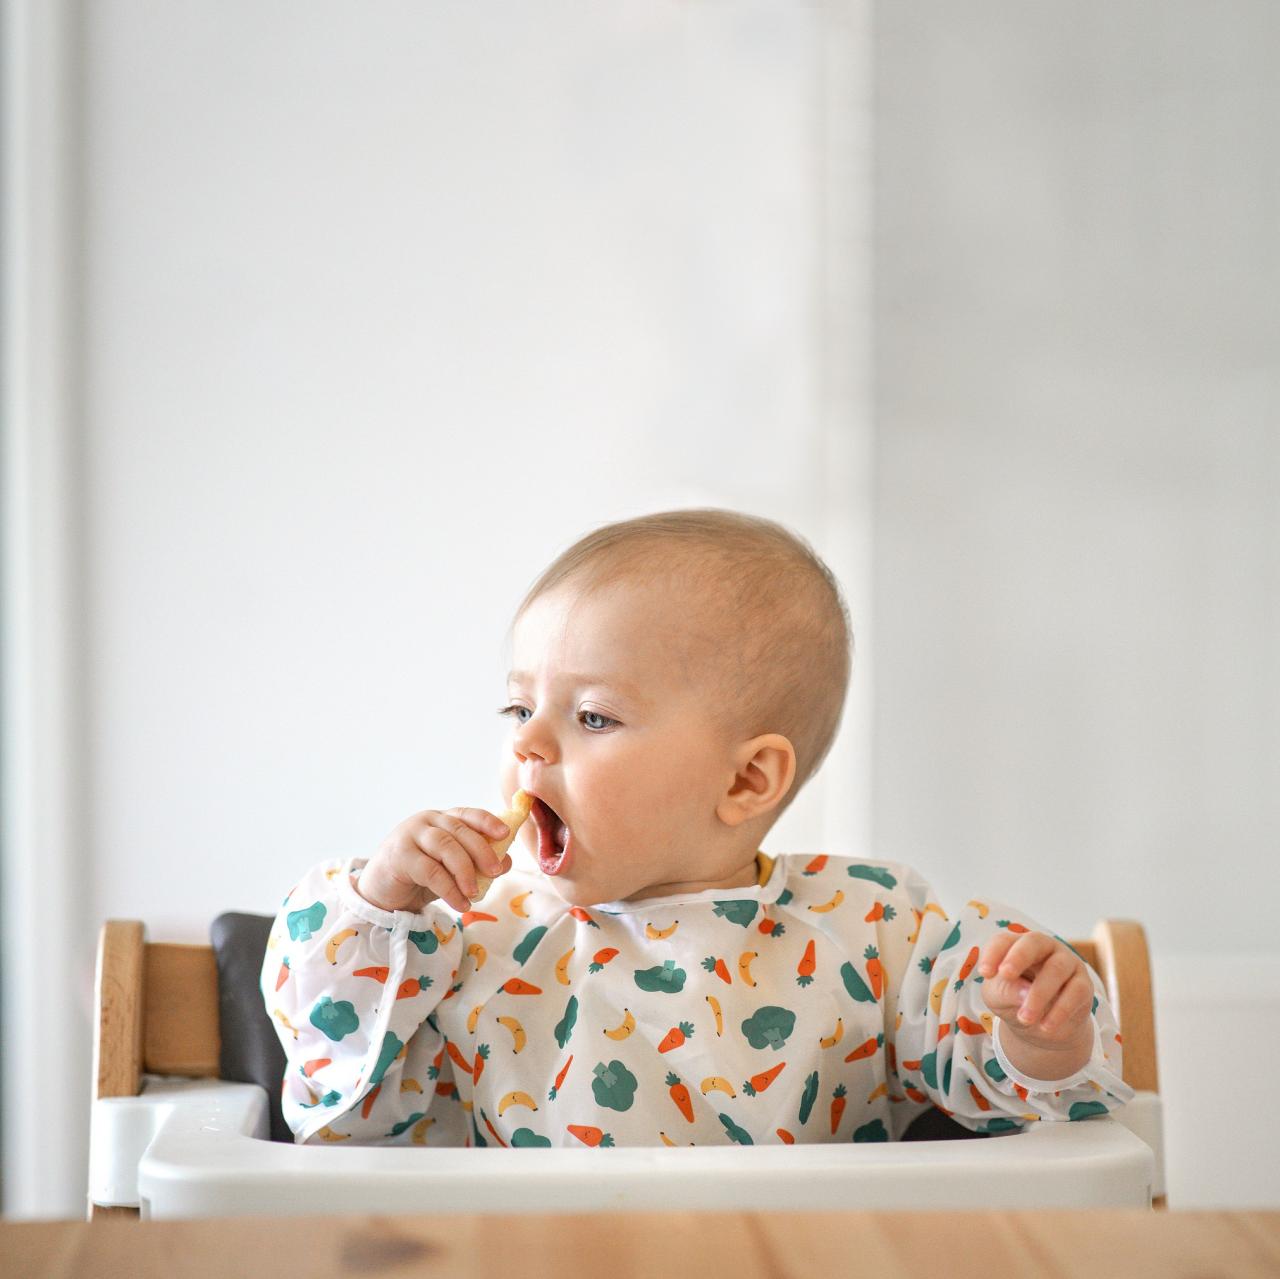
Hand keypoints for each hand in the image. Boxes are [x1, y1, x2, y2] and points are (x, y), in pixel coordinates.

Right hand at [356, 807, 513, 913]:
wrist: (383, 894)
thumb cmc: (419, 878)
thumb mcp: (452, 869)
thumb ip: (476, 863)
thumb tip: (507, 861)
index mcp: (441, 819)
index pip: (467, 814)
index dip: (487, 822)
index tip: (505, 834)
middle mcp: (426, 822)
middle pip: (459, 830)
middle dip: (481, 850)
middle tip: (496, 871)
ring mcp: (410, 836)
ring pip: (445, 846)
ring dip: (465, 871)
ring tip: (475, 893)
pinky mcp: (399, 856)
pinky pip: (431, 871)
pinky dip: (449, 889)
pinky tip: (460, 904)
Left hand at [977, 929, 1093, 1060]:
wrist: (1043, 1027)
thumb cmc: (1014, 1001)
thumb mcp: (999, 998)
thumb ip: (1004, 990)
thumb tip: (1025, 992)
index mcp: (1016, 945)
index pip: (1004, 941)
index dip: (994, 953)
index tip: (985, 973)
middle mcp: (1043, 948)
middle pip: (1034, 942)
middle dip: (1018, 957)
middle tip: (1005, 974)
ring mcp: (1066, 963)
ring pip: (1056, 969)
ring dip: (1038, 994)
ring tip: (1025, 1018)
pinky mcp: (1083, 984)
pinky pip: (1076, 991)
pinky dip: (1060, 1010)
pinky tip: (1046, 1026)